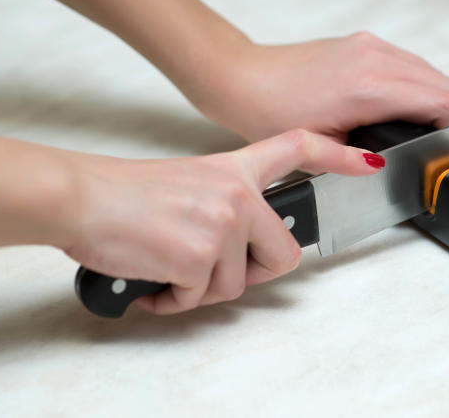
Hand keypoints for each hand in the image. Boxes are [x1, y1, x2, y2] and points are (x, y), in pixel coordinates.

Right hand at [63, 129, 383, 314]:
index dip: (339, 155)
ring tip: (164, 268)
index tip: (368, 162)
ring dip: (199, 289)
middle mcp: (238, 193)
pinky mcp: (200, 256)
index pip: (300, 148)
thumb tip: (238, 251)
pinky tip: (151, 280)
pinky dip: (173, 300)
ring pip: (236, 284)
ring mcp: (223, 224)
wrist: (80, 197)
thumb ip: (224, 206)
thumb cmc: (122, 194)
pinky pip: (199, 299)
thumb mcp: (188, 182)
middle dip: (250, 274)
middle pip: (284, 255)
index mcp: (235, 168)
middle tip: (208, 272)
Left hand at [182, 32, 448, 141]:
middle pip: (444, 83)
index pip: (441, 101)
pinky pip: (407, 60)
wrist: (244, 78)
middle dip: (443, 115)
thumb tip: (394, 163)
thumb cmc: (270, 112)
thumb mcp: (321, 149)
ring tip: (406, 125)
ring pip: (429, 70)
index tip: (440, 148)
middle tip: (425, 141)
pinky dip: (411, 82)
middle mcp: (374, 58)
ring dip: (428, 97)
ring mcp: (369, 45)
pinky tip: (389, 105)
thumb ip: (365, 159)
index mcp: (368, 88)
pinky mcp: (362, 41)